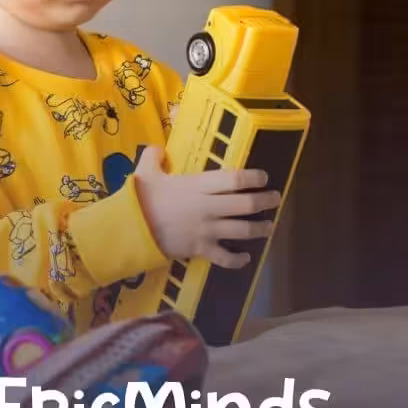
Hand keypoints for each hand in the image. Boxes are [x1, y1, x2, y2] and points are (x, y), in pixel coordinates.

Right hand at [132, 146, 280, 268]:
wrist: (131, 229)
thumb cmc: (141, 199)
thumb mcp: (145, 172)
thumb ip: (154, 156)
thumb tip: (158, 148)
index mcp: (199, 186)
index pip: (235, 179)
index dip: (253, 177)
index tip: (263, 176)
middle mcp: (209, 207)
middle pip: (246, 204)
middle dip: (265, 200)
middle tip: (276, 198)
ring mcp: (208, 230)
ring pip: (243, 230)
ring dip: (260, 228)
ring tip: (270, 226)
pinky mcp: (201, 249)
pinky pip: (225, 257)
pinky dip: (238, 259)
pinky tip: (246, 258)